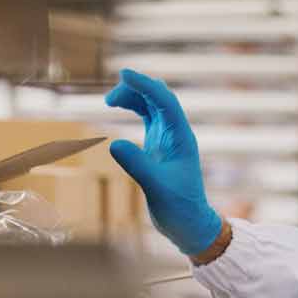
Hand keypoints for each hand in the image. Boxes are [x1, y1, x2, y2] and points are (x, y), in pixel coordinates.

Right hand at [107, 67, 221, 256]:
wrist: (188, 222)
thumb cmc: (179, 207)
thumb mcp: (156, 187)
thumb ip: (138, 165)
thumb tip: (114, 144)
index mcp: (181, 137)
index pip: (164, 101)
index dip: (145, 85)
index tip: (124, 74)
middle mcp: (175, 133)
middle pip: (158, 97)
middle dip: (136, 89)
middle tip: (110, 99)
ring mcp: (167, 137)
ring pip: (151, 105)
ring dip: (132, 96)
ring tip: (109, 102)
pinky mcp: (158, 144)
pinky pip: (146, 116)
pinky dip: (132, 107)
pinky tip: (117, 108)